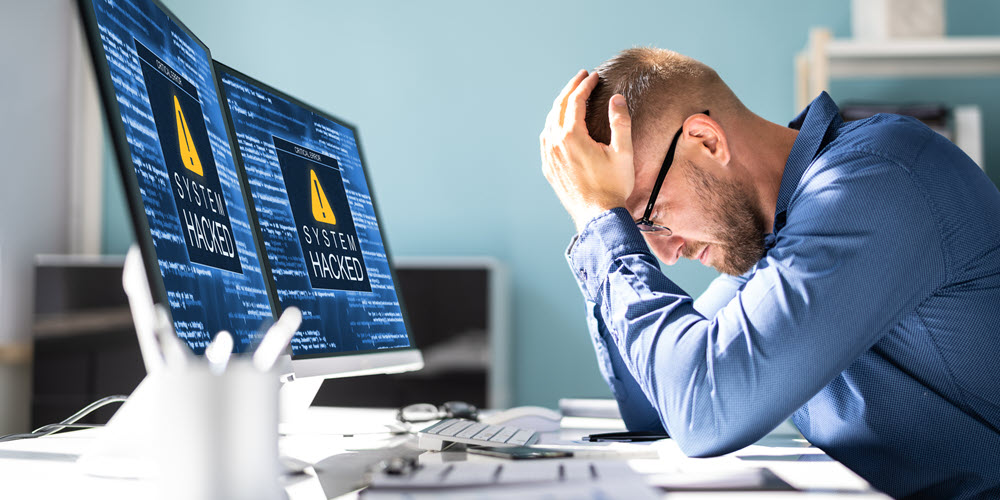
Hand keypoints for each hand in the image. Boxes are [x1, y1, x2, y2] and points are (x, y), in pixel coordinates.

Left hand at [540, 70, 634, 231]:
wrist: (598, 217)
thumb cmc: (613, 186)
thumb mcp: (623, 152)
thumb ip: (620, 122)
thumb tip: (617, 98)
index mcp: (572, 136)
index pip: (575, 100)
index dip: (585, 85)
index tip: (594, 76)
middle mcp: (555, 144)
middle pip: (559, 107)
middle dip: (571, 88)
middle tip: (582, 77)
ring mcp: (549, 157)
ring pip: (550, 122)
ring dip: (561, 105)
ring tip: (572, 97)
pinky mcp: (549, 169)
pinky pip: (546, 139)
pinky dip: (553, 124)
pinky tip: (559, 125)